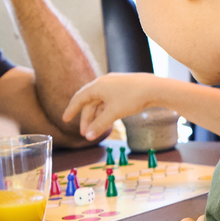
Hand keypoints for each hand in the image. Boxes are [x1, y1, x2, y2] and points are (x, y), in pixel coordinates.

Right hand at [63, 72, 178, 141]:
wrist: (154, 88)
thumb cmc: (132, 98)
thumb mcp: (113, 113)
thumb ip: (99, 125)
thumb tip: (87, 137)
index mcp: (97, 85)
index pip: (79, 98)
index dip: (71, 109)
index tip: (65, 119)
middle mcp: (104, 83)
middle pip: (90, 102)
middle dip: (86, 118)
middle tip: (84, 133)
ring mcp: (114, 85)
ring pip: (100, 103)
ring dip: (96, 117)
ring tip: (95, 130)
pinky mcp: (123, 89)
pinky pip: (109, 101)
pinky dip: (105, 112)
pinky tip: (107, 122)